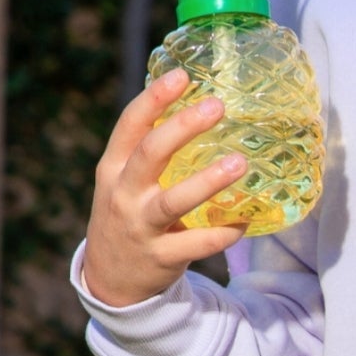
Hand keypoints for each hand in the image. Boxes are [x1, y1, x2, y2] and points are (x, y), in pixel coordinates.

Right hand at [83, 67, 248, 307]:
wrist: (109, 280)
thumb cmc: (128, 215)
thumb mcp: (124, 181)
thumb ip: (149, 151)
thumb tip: (194, 106)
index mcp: (113, 169)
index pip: (129, 126)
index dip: (154, 99)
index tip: (182, 75)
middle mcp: (123, 195)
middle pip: (150, 154)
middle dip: (182, 128)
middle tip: (217, 105)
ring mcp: (140, 227)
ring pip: (174, 201)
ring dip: (208, 182)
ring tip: (240, 163)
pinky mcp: (160, 258)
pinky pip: (196, 243)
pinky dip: (223, 232)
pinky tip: (246, 220)